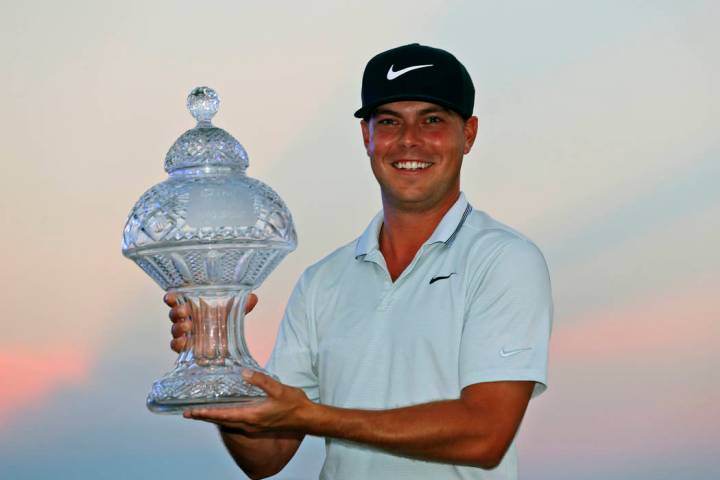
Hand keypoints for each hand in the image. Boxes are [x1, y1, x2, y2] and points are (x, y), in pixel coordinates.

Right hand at [164, 292, 257, 352]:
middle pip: (174, 314)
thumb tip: (252, 298)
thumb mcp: (233, 312)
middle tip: (185, 311)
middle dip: (177, 312)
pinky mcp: (187, 349)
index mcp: (193, 307)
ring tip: (188, 326)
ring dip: (178, 327)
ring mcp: (185, 334)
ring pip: (175, 330)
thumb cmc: (224, 322)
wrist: (227, 346)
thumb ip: (242, 305)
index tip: (171, 296)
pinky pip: (176, 346)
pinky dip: (178, 344)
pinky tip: (184, 343)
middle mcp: (186, 319)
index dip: (173, 297)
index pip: (178, 300)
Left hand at [184, 369, 314, 432]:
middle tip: (189, 413)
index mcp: (251, 416)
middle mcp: (250, 424)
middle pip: (221, 421)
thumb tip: (244, 372)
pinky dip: (226, 418)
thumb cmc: (294, 405)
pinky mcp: (258, 425)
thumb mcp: (278, 389)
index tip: (191, 412)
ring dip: (214, 418)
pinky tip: (226, 412)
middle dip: (205, 417)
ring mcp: (254, 426)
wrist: (307, 418)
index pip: (222, 415)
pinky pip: (237, 422)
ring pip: (228, 423)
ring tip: (202, 413)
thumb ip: (261, 380)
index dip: (205, 414)